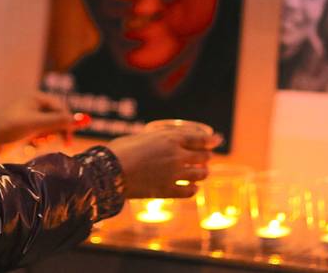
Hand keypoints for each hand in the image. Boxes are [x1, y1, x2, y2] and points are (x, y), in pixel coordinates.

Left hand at [0, 92, 73, 150]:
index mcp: (37, 98)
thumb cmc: (10, 126)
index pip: (61, 108)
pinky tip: (33, 145)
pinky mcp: (25, 129)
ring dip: (48, 136)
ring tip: (40, 142)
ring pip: (49, 127)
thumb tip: (83, 120)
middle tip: (65, 144)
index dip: (68, 122)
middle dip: (59, 130)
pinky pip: (40, 134)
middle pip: (57, 117)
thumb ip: (60, 121)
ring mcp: (29, 118)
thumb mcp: (36, 123)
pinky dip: (40, 140)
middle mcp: (35, 106)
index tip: (70, 138)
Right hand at [107, 130, 222, 198]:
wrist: (110, 172)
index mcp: (170, 138)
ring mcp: (174, 174)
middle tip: (205, 157)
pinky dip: (193, 188)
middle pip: (203, 157)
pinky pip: (189, 191)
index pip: (199, 138)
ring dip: (202, 173)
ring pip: (200, 174)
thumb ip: (158, 139)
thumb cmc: (121, 150)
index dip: (211, 140)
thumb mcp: (143, 136)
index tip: (217, 140)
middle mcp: (177, 156)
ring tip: (200, 172)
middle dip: (206, 156)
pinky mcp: (168, 191)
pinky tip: (191, 187)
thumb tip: (165, 142)